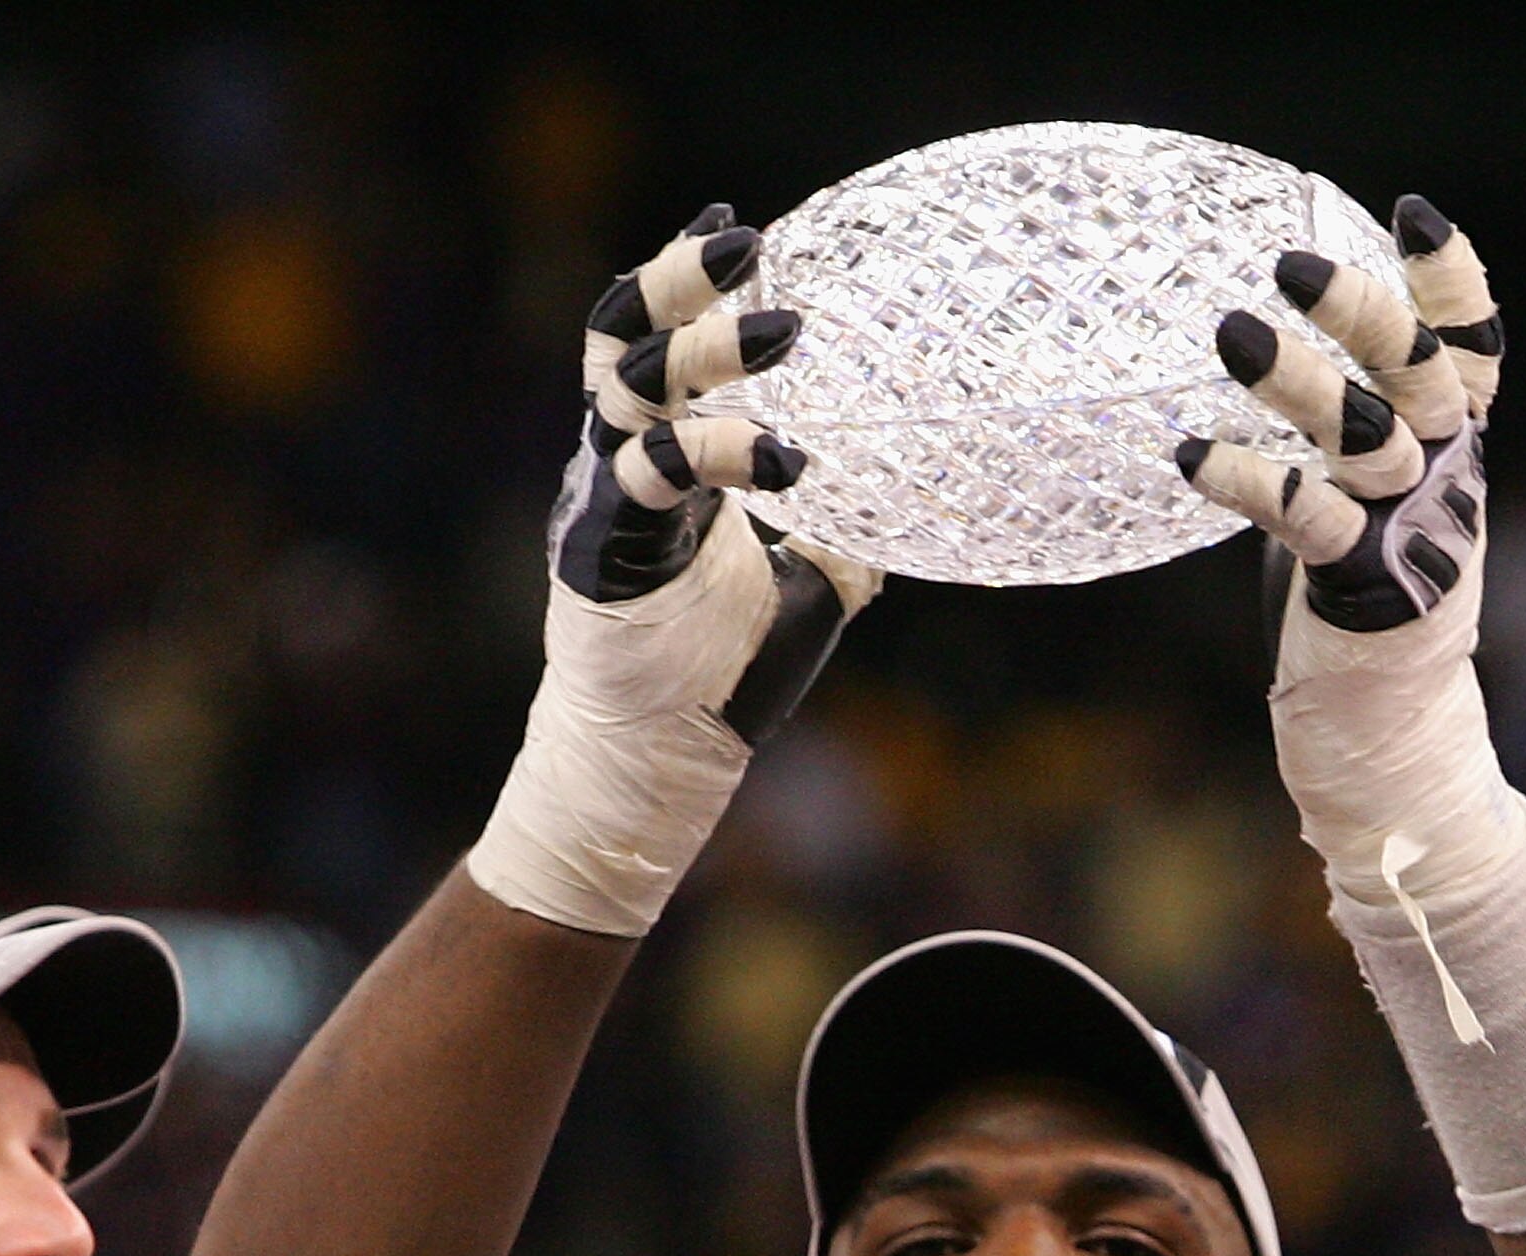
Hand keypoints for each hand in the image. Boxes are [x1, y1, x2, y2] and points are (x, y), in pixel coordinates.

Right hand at [466, 205, 880, 936]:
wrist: (664, 760)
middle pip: (625, 341)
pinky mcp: (603, 554)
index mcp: (656, 460)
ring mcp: (604, 504)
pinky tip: (787, 461)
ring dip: (703, 353)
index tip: (735, 225)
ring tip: (784, 331)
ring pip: (630, 395)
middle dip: (679, 284)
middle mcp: (618, 466)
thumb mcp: (809, 589)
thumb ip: (847, 538)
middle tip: (747, 245)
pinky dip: (714, 456)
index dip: (681, 278)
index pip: (653, 340)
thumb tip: (922, 509)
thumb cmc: (724, 677)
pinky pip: (649, 482)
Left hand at [1177, 197, 1517, 904]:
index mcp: (1456, 454)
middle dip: (1362, 311)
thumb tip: (1277, 364)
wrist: (1390, 750)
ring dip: (1299, 381)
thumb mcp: (1367, 513)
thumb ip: (1348, 443)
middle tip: (1292, 263)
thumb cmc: (1359, 619)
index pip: (1476, 350)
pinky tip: (1191, 454)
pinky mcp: (1367, 593)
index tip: (1413, 214)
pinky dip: (1249, 479)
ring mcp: (1412, 537)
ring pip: (1366, 436)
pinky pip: (1309, 519)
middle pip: (1419, 374)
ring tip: (1232, 331)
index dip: (1454, 282)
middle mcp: (1447, 484)